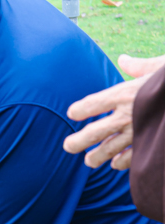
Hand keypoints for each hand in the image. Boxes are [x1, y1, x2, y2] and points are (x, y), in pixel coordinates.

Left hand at [64, 54, 164, 169]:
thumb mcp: (161, 67)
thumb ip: (140, 66)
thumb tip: (124, 60)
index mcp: (125, 93)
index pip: (92, 104)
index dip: (80, 110)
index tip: (72, 113)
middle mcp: (127, 114)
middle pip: (93, 132)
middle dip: (78, 142)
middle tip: (67, 147)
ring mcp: (138, 131)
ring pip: (109, 149)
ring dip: (96, 156)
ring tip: (89, 161)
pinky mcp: (151, 143)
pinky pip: (132, 157)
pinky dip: (122, 162)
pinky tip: (115, 164)